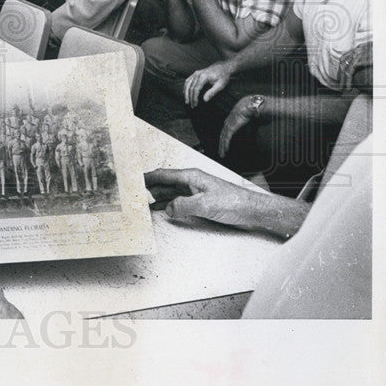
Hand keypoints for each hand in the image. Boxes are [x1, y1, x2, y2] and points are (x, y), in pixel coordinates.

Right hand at [144, 168, 260, 227]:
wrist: (251, 210)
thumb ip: (183, 205)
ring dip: (157, 197)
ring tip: (143, 202)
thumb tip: (168, 208)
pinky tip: (161, 209)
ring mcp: (194, 192)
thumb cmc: (234, 202)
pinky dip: (167, 205)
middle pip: (164, 183)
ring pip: (170, 193)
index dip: (148, 177)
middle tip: (135, 194)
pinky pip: (177, 201)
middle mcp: (191, 182)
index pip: (163, 174)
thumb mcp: (205, 204)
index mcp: (191, 177)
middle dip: (149, 188)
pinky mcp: (199, 202)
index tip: (134, 179)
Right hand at [184, 61, 232, 107]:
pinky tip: (186, 93)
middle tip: (192, 106)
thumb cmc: (223, 77)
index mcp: (204, 76)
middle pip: (190, 87)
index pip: (196, 89)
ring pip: (187, 84)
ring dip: (186, 93)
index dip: (194, 98)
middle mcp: (198, 74)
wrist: (223, 67)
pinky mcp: (195, 73)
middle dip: (190, 97)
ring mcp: (196, 73)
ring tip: (187, 101)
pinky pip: (188, 81)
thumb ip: (212, 92)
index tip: (195, 105)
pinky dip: (186, 87)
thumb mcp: (220, 85)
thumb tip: (204, 100)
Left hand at [219, 95, 262, 156]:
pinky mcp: (232, 127)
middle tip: (221, 152)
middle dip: (222, 145)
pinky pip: (227, 138)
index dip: (224, 138)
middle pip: (223, 135)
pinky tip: (225, 150)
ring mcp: (229, 125)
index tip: (224, 144)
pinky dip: (226, 144)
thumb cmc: (252, 110)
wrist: (252, 105)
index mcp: (232, 119)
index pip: (226, 130)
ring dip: (223, 147)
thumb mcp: (250, 120)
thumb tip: (252, 131)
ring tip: (222, 154)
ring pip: (223, 138)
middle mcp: (229, 122)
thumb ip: (249, 126)